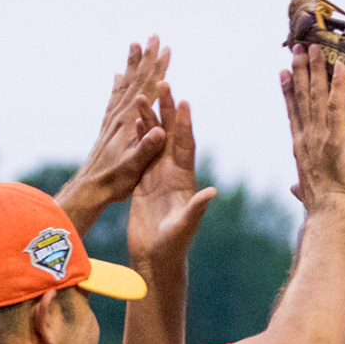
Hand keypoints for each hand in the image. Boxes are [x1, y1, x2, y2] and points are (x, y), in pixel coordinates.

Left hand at [56, 39, 170, 226]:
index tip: (166, 48)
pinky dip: (119, 84)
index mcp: (130, 123)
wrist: (89, 188)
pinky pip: (115, 98)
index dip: (158, 69)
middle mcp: (120, 116)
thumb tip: (161, 131)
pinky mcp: (108, 127)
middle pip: (136, 80)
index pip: (147, 89)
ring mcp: (112, 120)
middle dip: (146, 58)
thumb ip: (147, 149)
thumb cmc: (114, 181)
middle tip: (153, 36)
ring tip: (135, 45)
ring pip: (125, 84)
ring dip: (132, 65)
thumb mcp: (134, 168)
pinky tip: (118, 76)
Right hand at [128, 84, 215, 269]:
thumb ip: (197, 209)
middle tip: (164, 84)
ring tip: (143, 96)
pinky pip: (140, 155)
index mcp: (185, 180)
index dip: (185, 124)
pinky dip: (137, 137)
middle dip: (168, 110)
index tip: (184, 101)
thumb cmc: (172, 247)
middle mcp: (173, 174)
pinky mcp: (143, 183)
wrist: (155, 259)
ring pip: (154, 141)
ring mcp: (158, 177)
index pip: (186, 145)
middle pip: (171, 135)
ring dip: (150, 119)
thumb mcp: (185, 227)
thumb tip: (212, 192)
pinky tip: (132, 121)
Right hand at [282, 46, 344, 214]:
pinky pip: (337, 104)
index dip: (288, 90)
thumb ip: (299, 187)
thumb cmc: (319, 204)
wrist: (328, 209)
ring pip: (317, 94)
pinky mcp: (336, 135)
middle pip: (302, 96)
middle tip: (299, 48)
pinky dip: (338, 84)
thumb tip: (293, 189)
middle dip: (300, 69)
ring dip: (316, 69)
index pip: (293, 112)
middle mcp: (306, 135)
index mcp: (299, 146)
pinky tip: (340, 67)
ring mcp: (320, 133)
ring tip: (315, 48)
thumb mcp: (305, 192)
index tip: (285, 72)